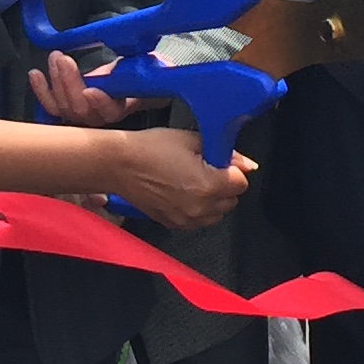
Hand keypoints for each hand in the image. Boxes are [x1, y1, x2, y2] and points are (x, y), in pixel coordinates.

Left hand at [31, 50, 132, 126]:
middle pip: (80, 108)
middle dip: (70, 82)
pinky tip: (35, 75)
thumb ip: (140, 64)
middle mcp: (98, 118)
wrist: (123, 83)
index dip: (100, 102)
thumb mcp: (141, 65)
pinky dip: (41, 91)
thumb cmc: (131, 72)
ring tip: (55, 57)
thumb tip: (151, 58)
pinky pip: (51, 106)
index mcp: (121, 108)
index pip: (110, 111)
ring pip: (63, 106)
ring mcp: (80, 116)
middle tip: (64, 59)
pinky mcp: (65, 110)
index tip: (91, 90)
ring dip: (56, 80)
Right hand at [98, 123, 247, 231]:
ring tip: (194, 180)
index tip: (221, 161)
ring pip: (217, 214)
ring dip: (213, 200)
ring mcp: (186, 219)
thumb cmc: (149, 148)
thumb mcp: (191, 139)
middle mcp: (199, 207)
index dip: (233, 169)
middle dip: (225, 184)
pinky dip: (197, 210)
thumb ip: (223, 152)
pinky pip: (198, 221)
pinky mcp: (173, 223)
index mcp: (208, 185)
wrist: (118, 163)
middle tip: (207, 167)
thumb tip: (245, 163)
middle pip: (232, 201)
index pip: (241, 183)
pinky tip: (184, 192)